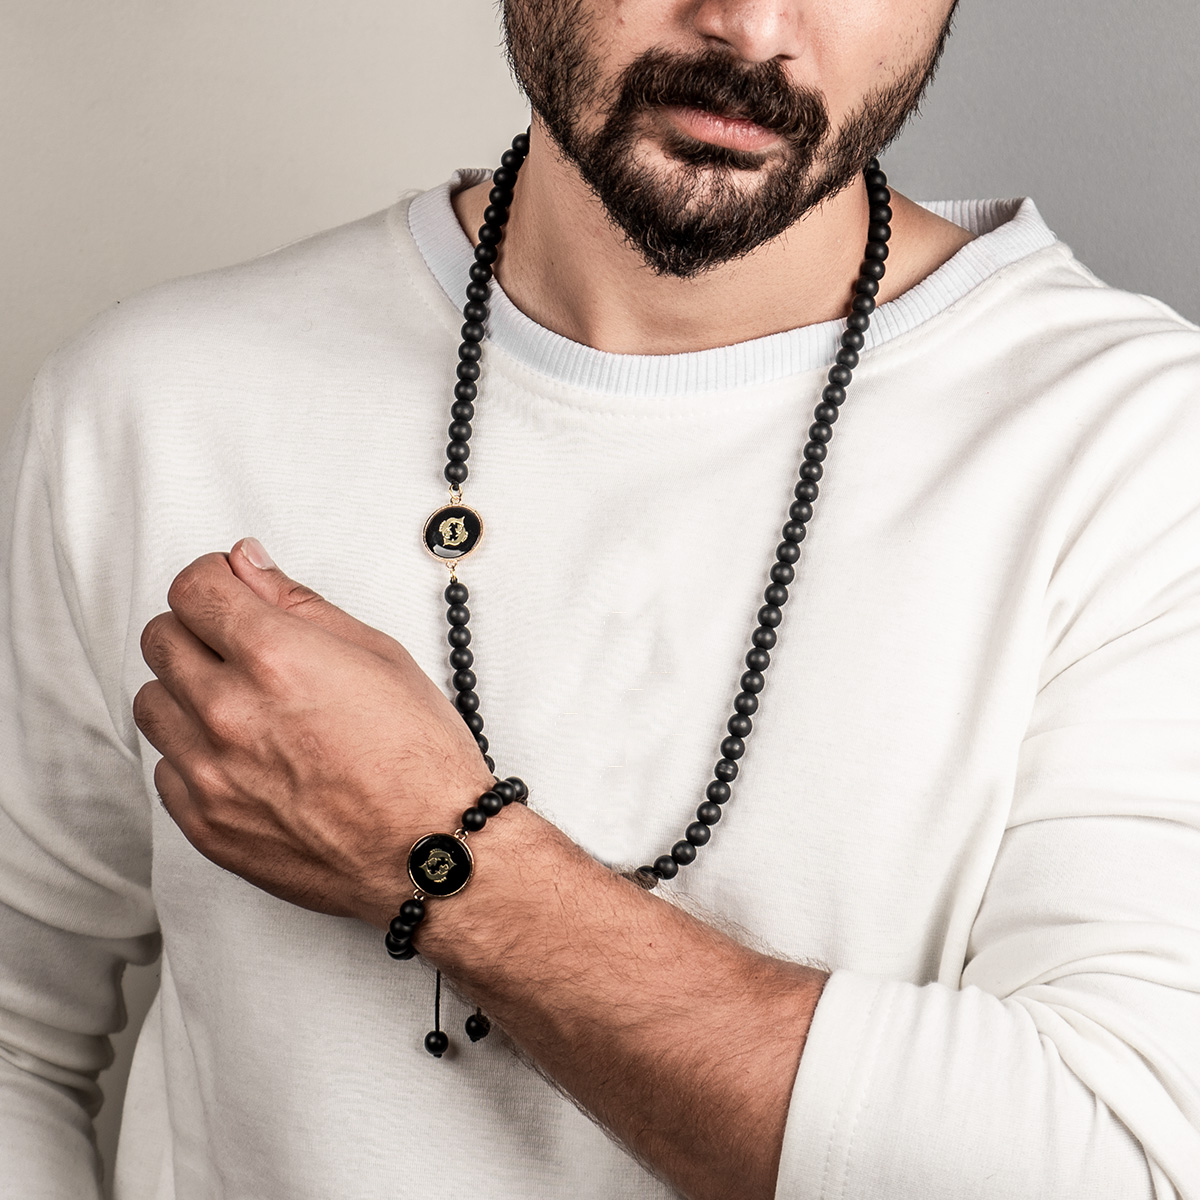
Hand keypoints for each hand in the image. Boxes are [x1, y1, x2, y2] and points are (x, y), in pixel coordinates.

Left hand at [133, 538, 491, 925]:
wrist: (430, 851)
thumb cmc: (419, 758)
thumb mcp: (378, 655)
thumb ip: (300, 603)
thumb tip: (249, 565)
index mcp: (275, 657)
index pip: (192, 588)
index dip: (214, 580)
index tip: (231, 591)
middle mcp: (229, 711)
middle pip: (161, 639)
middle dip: (198, 630)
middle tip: (241, 649)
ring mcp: (210, 772)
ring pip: (151, 702)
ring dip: (186, 693)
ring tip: (242, 707)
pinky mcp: (205, 824)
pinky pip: (165, 768)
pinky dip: (194, 754)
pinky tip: (245, 758)